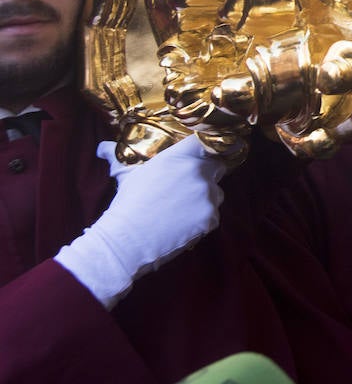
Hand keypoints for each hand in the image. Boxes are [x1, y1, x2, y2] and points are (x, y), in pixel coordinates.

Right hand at [53, 135, 226, 308]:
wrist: (126, 241)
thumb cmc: (125, 206)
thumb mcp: (125, 176)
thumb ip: (118, 156)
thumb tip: (102, 147)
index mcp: (178, 157)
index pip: (204, 142)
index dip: (206, 148)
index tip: (206, 154)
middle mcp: (197, 172)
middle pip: (216, 168)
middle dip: (207, 175)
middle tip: (189, 188)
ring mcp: (207, 195)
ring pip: (216, 194)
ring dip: (205, 200)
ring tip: (180, 212)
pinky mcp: (211, 217)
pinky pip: (213, 216)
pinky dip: (202, 221)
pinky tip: (182, 226)